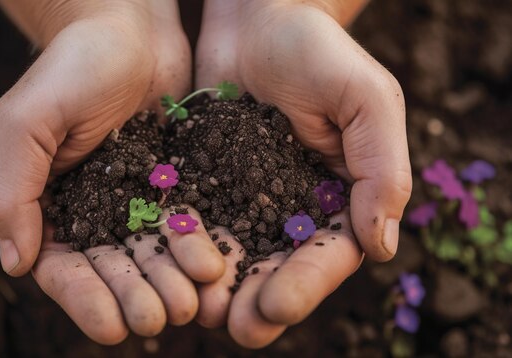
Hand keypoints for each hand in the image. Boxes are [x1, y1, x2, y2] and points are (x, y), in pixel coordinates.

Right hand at [0, 0, 224, 342]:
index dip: (86, 299)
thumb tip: (14, 265)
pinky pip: (186, 221)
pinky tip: (215, 265)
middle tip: (160, 320)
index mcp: (50, 203)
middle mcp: (95, 208)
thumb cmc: (69, 67)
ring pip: (154, 253)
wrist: (127, 27)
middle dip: (136, 297)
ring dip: (171, 282)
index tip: (111, 328)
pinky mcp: (174, 181)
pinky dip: (197, 246)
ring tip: (192, 304)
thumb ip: (11, 191)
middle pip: (115, 268)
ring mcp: (137, 197)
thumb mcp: (24, 123)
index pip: (65, 266)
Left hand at [194, 1, 411, 346]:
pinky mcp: (207, 180)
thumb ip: (382, 169)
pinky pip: (197, 220)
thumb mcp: (366, 98)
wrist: (256, 15)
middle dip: (260, 299)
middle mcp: (293, 203)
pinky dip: (187, 249)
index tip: (275, 306)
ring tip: (203, 312)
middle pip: (279, 265)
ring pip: (236, 253)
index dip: (305, 284)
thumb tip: (382, 247)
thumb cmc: (317, 50)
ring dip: (220, 287)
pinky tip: (171, 269)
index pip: (328, 252)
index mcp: (340, 193)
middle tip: (238, 329)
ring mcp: (247, 194)